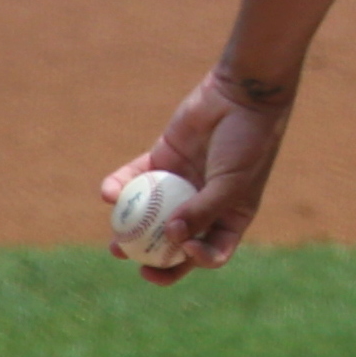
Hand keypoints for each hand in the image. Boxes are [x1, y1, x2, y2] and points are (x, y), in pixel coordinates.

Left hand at [99, 68, 294, 286]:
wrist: (241, 97)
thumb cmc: (247, 144)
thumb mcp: (231, 183)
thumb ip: (203, 212)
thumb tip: (171, 238)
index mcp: (229, 216)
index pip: (212, 250)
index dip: (196, 259)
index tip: (184, 251)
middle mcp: (203, 204)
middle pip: (175, 240)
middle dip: (152, 256)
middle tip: (132, 260)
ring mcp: (180, 183)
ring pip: (150, 214)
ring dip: (130, 229)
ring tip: (114, 243)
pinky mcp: (161, 160)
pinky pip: (135, 179)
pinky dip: (120, 187)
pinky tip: (108, 194)